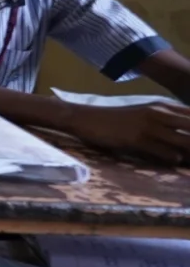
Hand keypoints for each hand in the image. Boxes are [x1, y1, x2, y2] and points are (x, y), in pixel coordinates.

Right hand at [64, 102, 189, 165]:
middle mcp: (159, 113)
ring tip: (188, 160)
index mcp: (163, 106)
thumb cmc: (116, 119)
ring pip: (185, 141)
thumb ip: (167, 120)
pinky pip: (165, 152)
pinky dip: (173, 159)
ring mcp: (148, 126)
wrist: (86, 118)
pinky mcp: (137, 139)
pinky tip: (172, 160)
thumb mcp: (145, 114)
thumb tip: (185, 136)